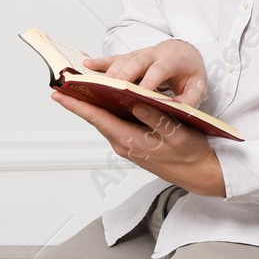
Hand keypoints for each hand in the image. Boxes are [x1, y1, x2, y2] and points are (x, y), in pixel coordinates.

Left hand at [52, 93, 226, 196]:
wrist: (199, 173)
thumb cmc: (190, 154)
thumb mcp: (177, 133)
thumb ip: (156, 118)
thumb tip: (137, 104)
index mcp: (130, 139)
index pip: (97, 118)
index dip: (77, 105)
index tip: (59, 94)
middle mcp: (123, 143)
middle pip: (95, 118)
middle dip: (79, 102)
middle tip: (64, 84)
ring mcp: (127, 144)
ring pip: (104, 121)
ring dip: (92, 106)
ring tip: (80, 88)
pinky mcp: (134, 144)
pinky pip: (114, 124)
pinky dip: (106, 111)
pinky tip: (106, 100)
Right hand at [84, 40, 208, 106]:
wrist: (185, 52)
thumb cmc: (190, 72)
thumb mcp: (198, 86)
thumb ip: (189, 99)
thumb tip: (176, 110)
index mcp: (171, 59)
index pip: (159, 70)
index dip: (149, 80)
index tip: (140, 93)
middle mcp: (153, 54)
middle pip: (135, 63)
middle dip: (123, 76)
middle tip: (112, 91)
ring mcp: (139, 54)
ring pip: (121, 61)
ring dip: (109, 73)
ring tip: (96, 85)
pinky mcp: (130, 57)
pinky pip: (113, 59)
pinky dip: (100, 62)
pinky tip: (87, 65)